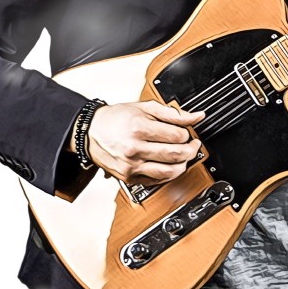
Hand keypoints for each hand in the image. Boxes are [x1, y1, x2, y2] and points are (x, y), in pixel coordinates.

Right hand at [82, 100, 204, 185]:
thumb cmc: (116, 118)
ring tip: (184, 156)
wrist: (90, 132)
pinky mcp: (129, 177)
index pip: (177, 136)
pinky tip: (170, 165)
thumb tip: (197, 117)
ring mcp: (131, 166)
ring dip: (183, 165)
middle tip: (193, 145)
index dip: (187, 134)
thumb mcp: (146, 107)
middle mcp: (134, 149)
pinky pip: (156, 181)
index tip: (187, 132)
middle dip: (191, 150)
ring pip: (168, 172)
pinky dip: (169, 174)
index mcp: (139, 128)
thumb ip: (174, 114)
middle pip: (175, 155)